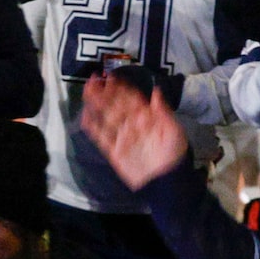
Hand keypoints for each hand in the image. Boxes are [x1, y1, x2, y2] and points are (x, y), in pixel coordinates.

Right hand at [79, 72, 188, 191]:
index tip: (111, 77)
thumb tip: (156, 91)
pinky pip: (102, 137)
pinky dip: (93, 127)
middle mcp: (132, 125)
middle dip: (105, 92)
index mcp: (146, 119)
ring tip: (87, 90)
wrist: (165, 181)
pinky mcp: (114, 152)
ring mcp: (122, 138)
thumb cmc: (173, 155)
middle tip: (94, 79)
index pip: (131, 99)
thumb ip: (163, 111)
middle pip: (116, 105)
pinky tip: (86, 116)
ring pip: (107, 117)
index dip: (121, 88)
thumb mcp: (174, 130)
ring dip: (97, 104)